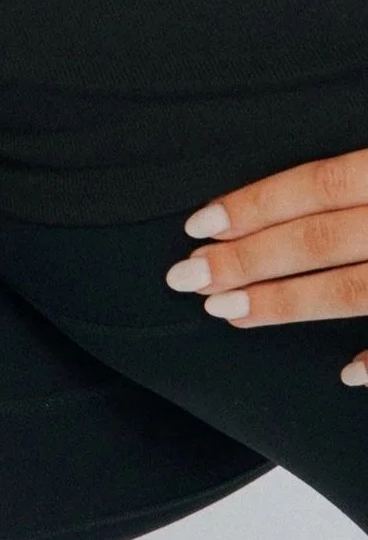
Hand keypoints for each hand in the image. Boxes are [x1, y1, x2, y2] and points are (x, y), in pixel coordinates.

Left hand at [168, 149, 367, 369]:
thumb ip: (357, 165)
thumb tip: (308, 179)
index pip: (319, 186)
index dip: (255, 205)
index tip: (197, 224)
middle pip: (320, 240)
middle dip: (247, 260)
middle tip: (188, 276)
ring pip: (357, 289)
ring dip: (288, 303)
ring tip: (228, 312)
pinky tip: (347, 374)